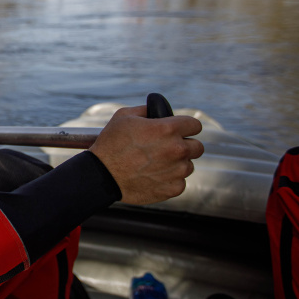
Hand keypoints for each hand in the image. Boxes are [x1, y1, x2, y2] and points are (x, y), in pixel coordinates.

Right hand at [89, 105, 204, 204]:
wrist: (101, 175)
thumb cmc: (110, 144)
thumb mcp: (124, 116)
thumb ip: (147, 110)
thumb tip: (158, 110)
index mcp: (167, 129)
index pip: (195, 125)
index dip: (186, 127)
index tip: (180, 131)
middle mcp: (176, 150)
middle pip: (197, 147)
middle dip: (185, 145)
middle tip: (167, 148)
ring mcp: (176, 171)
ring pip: (188, 166)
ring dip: (177, 164)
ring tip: (155, 164)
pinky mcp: (172, 189)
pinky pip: (180, 182)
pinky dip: (170, 180)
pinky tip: (153, 176)